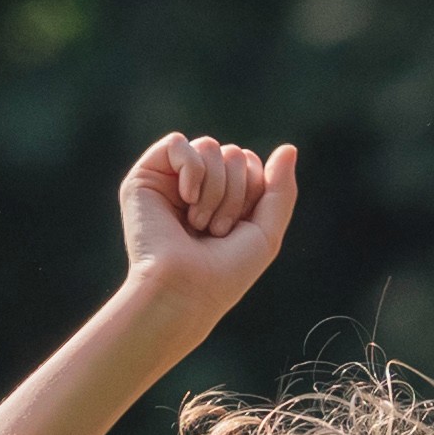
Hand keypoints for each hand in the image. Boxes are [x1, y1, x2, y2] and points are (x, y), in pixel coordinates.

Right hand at [119, 130, 301, 316]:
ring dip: (214, 190)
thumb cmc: (224, 272)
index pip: (250, 163)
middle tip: (216, 231)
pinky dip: (191, 170)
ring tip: (199, 223)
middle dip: (234, 193)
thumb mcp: (266, 231)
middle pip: (232, 153)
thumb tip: (288, 148)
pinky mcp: (145, 177)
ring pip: (208, 147)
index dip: (253, 191)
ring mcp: (170, 181)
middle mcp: (197, 186)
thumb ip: (281, 189)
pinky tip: (186, 199)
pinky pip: (177, 143)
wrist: (184, 291)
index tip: (238, 228)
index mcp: (222, 198)